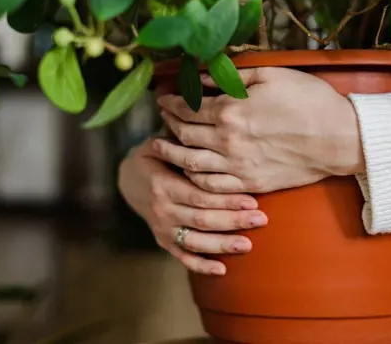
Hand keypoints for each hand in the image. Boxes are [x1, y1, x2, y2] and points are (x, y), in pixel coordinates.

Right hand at [118, 138, 268, 275]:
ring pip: (195, 241)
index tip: (252, 199)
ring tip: (248, 245)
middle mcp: (162, 209)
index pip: (199, 195)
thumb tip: (209, 120)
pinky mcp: (164, 241)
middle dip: (233, 221)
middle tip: (261, 220)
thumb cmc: (157, 154)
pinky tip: (222, 270)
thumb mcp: (164, 142)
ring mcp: (162, 228)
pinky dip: (201, 265)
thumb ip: (185, 142)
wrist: (130, 179)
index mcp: (163, 184)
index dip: (226, 200)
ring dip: (222, 245)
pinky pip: (182, 257)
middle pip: (202, 219)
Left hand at [155, 67, 364, 193]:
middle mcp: (228, 140)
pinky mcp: (251, 182)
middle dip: (168, 123)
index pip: (188, 108)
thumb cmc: (310, 101)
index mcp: (232, 110)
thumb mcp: (272, 75)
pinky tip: (189, 170)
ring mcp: (238, 165)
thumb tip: (204, 78)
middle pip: (184, 134)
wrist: (340, 138)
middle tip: (162, 116)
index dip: (172, 103)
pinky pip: (211, 185)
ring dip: (172, 153)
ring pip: (191, 162)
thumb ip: (233, 76)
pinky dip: (194, 178)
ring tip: (161, 146)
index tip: (164, 99)